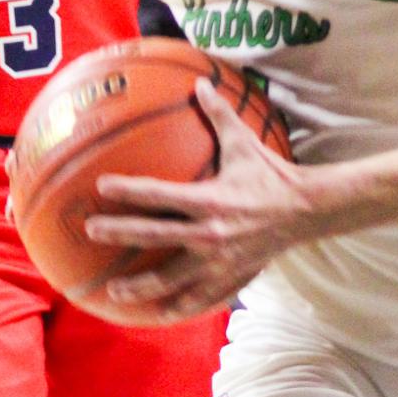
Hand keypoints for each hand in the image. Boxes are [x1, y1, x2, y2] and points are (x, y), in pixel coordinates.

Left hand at [85, 78, 311, 318]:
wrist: (306, 211)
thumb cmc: (271, 175)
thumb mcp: (244, 143)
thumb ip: (219, 114)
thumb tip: (199, 81)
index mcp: (210, 200)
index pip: (160, 195)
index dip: (129, 190)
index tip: (102, 187)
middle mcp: (210, 233)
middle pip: (155, 236)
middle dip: (120, 233)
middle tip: (91, 231)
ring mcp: (219, 261)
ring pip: (172, 279)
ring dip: (142, 286)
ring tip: (114, 292)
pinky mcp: (230, 278)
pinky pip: (200, 298)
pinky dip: (179, 307)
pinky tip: (159, 315)